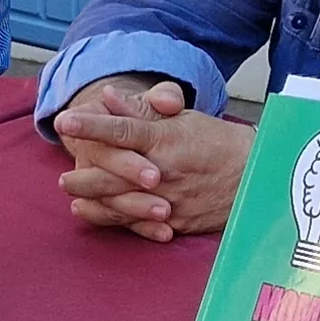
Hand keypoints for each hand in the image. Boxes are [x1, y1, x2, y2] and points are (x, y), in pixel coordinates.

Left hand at [50, 76, 247, 242]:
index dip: (92, 126)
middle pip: (116, 174)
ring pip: (123, 202)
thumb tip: (108, 97)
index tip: (65, 121)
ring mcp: (170, 199)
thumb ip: (143, 110)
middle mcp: (165, 170)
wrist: (256, 177)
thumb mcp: (183, 118)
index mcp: (166, 139)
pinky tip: (94, 214)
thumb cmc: (217, 142)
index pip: (122, 131)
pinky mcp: (176, 221)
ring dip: (94, 200)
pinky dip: (113, 219)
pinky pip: (139, 223)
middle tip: (62, 177)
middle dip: (86, 175)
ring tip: (72, 195)